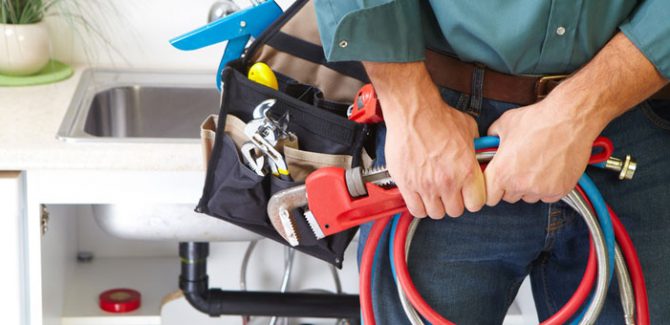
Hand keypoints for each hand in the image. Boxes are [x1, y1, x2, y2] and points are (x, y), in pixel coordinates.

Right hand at [363, 61, 485, 218]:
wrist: (413, 111)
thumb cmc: (438, 117)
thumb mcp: (468, 130)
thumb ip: (474, 148)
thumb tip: (477, 153)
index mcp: (466, 170)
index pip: (476, 204)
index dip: (472, 199)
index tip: (467, 195)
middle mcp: (447, 182)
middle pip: (455, 211)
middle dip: (454, 203)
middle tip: (449, 193)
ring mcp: (426, 185)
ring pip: (435, 213)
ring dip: (436, 206)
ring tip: (433, 194)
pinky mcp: (407, 184)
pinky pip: (415, 210)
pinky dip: (419, 207)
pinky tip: (420, 196)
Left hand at [484, 100, 600, 204]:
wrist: (569, 119)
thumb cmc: (538, 120)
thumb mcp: (504, 124)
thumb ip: (492, 138)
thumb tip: (489, 142)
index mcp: (501, 172)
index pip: (489, 196)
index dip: (491, 188)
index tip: (496, 182)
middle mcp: (520, 185)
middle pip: (508, 197)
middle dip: (510, 185)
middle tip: (519, 167)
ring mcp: (541, 190)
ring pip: (529, 197)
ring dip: (529, 187)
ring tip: (536, 165)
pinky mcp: (560, 190)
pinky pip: (548, 196)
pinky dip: (547, 187)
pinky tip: (550, 169)